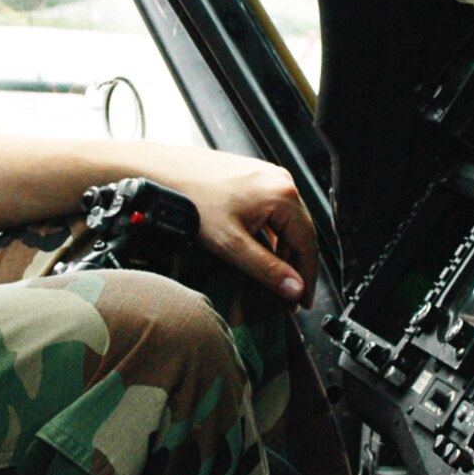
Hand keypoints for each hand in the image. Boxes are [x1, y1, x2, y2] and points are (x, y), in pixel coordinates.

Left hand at [139, 145, 317, 304]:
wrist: (165, 172)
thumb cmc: (193, 200)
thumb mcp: (232, 244)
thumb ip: (266, 269)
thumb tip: (294, 289)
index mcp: (283, 195)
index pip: (308, 244)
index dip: (307, 278)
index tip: (303, 302)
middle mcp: (281, 181)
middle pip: (301, 233)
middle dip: (296, 268)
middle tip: (290, 297)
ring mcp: (269, 177)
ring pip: (287, 224)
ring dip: (284, 252)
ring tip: (275, 279)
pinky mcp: (256, 179)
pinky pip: (275, 212)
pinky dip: (273, 236)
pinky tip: (263, 253)